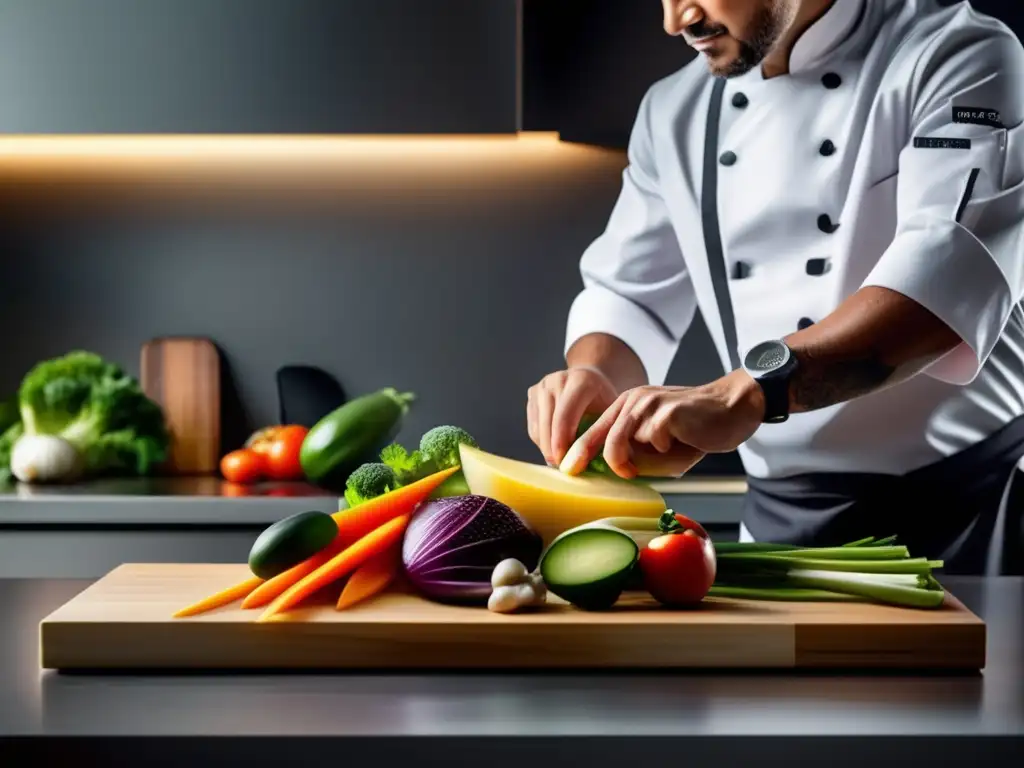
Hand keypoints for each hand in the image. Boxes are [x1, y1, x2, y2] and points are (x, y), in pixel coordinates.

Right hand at [527, 366, 619, 465]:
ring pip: (538, 426)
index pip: (565, 416)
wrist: (591, 379)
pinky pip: (533, 425)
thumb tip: (600, 461)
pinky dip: (542, 442)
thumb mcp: (612, 412)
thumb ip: (606, 432)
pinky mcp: (532, 393)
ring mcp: (542, 385)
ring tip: (560, 462)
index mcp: (581, 380)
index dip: (562, 441)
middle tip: (562, 468)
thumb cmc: (605, 401)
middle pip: (548, 422)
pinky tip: (554, 449)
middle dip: (553, 449)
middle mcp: (558, 379)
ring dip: (546, 448)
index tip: (565, 462)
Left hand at [560, 369, 765, 477]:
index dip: (578, 450)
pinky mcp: (664, 412)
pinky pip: (652, 444)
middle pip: (601, 438)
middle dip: (599, 461)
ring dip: (636, 460)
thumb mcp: (661, 447)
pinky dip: (668, 452)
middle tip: (610, 472)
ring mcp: (646, 403)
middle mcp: (632, 400)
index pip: (595, 430)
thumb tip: (616, 473)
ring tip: (663, 456)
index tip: (567, 469)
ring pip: (620, 443)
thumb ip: (639, 457)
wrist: (732, 409)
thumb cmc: (696, 431)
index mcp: (627, 406)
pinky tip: (685, 439)